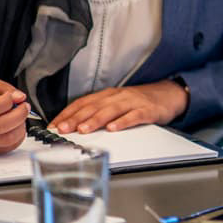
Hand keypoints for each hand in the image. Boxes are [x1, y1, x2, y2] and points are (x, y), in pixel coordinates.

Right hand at [0, 74, 29, 154]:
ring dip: (20, 125)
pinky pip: (10, 146)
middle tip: (24, 106)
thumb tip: (19, 97)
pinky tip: (16, 126)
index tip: (13, 97)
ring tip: (20, 116)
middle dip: (19, 114)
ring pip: (7, 138)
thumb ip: (2, 87)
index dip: (6, 101)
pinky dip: (19, 135)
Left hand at [50, 80, 187, 134]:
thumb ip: (98, 111)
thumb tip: (72, 126)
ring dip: (95, 120)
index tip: (53, 126)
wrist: (169, 93)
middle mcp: (118, 96)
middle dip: (76, 118)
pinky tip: (113, 128)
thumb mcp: (117, 102)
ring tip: (83, 130)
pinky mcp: (147, 110)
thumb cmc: (140, 101)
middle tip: (62, 129)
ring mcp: (133, 102)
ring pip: (111, 110)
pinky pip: (133, 116)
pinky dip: (122, 122)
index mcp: (108, 95)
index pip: (82, 102)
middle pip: (93, 106)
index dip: (67, 114)